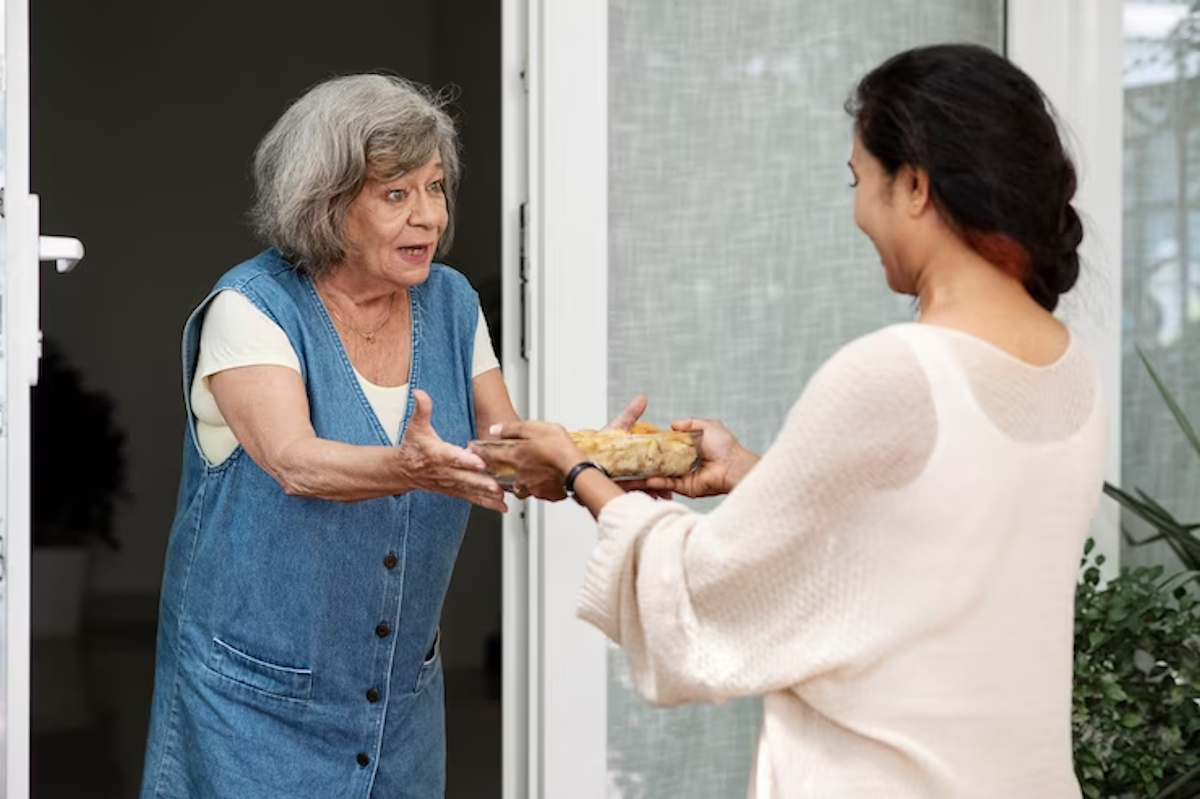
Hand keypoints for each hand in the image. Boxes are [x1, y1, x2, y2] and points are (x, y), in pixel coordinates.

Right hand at [396, 390, 506, 511]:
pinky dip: (486, 504)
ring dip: (485, 495)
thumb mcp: (416, 426)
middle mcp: (443, 471)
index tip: (479, 461)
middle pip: (464, 477)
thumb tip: (420, 393)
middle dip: (480, 482)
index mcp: (436, 454)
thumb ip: (422, 410)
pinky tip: (501, 507)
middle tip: (496, 485)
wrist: (403, 470)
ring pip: (469, 490)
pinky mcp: (454, 491)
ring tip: (501, 498)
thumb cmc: (413, 447)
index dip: (465, 460)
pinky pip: (471, 498)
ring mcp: (449, 483)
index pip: (451, 457)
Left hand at [472, 420, 583, 501]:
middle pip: (500, 476)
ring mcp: (530, 487)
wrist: (577, 471)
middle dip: (495, 472)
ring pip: (516, 487)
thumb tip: (495, 429)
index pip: (490, 455)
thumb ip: (513, 429)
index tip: (472, 449)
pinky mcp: (543, 494)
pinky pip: (534, 493)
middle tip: (494, 468)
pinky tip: (541, 482)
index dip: (479, 451)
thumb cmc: (560, 449)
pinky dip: (535, 488)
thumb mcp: (535, 428)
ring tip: (521, 476)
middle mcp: (519, 475)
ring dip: (515, 482)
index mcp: (516, 457)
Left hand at [601, 394, 672, 498]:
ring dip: (654, 492)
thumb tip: (642, 398)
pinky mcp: (618, 488)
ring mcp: (627, 478)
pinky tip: (646, 499)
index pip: (657, 460)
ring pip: (644, 487)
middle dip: (663, 484)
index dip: (666, 465)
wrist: (580, 458)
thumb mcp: (618, 427)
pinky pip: (631, 494)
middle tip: (669, 489)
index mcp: (638, 453)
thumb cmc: (600, 443)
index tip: (675, 468)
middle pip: (653, 477)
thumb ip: (631, 414)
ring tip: (660, 496)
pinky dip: (640, 497)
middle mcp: (634, 467)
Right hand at [640, 418, 756, 497]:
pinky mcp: (686, 487)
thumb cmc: (725, 446)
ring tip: (634, 471)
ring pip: (662, 474)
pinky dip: (658, 482)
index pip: (668, 446)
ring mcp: (684, 476)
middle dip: (648, 460)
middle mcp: (685, 462)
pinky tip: (647, 479)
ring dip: (649, 473)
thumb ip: (690, 423)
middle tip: (632, 457)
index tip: (642, 440)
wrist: (734, 465)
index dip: (656, 443)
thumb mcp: (708, 426)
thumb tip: (672, 424)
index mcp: (690, 448)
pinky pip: (669, 485)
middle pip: (662, 461)